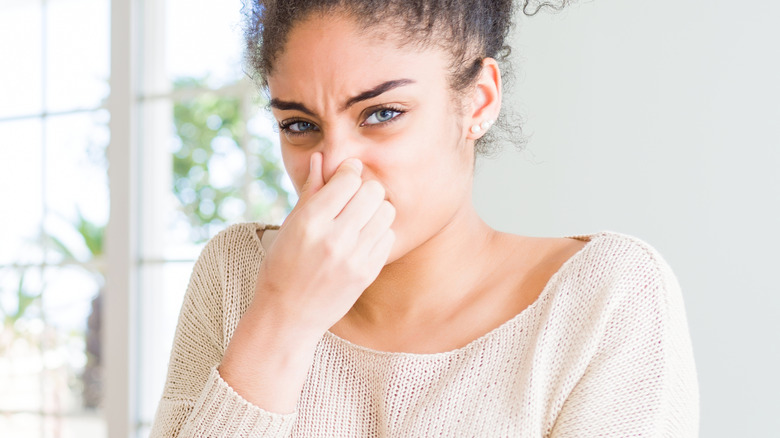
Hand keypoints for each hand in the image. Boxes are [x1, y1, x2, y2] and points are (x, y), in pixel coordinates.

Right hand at [252, 152, 395, 335]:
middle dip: (363, 189)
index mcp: (310, 222)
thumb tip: (321, 158)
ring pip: (386, 211)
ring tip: (359, 218)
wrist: (288, 315)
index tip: (346, 175)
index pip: (347, 179)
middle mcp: (334, 238)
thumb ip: (310, 192)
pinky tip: (362, 239)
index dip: (348, 171)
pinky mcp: (368, 273)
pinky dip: (378, 232)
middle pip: (372, 191)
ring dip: (374, 209)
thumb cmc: (282, 266)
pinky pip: (388, 236)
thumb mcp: (289, 226)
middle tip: (353, 198)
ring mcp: (354, 258)